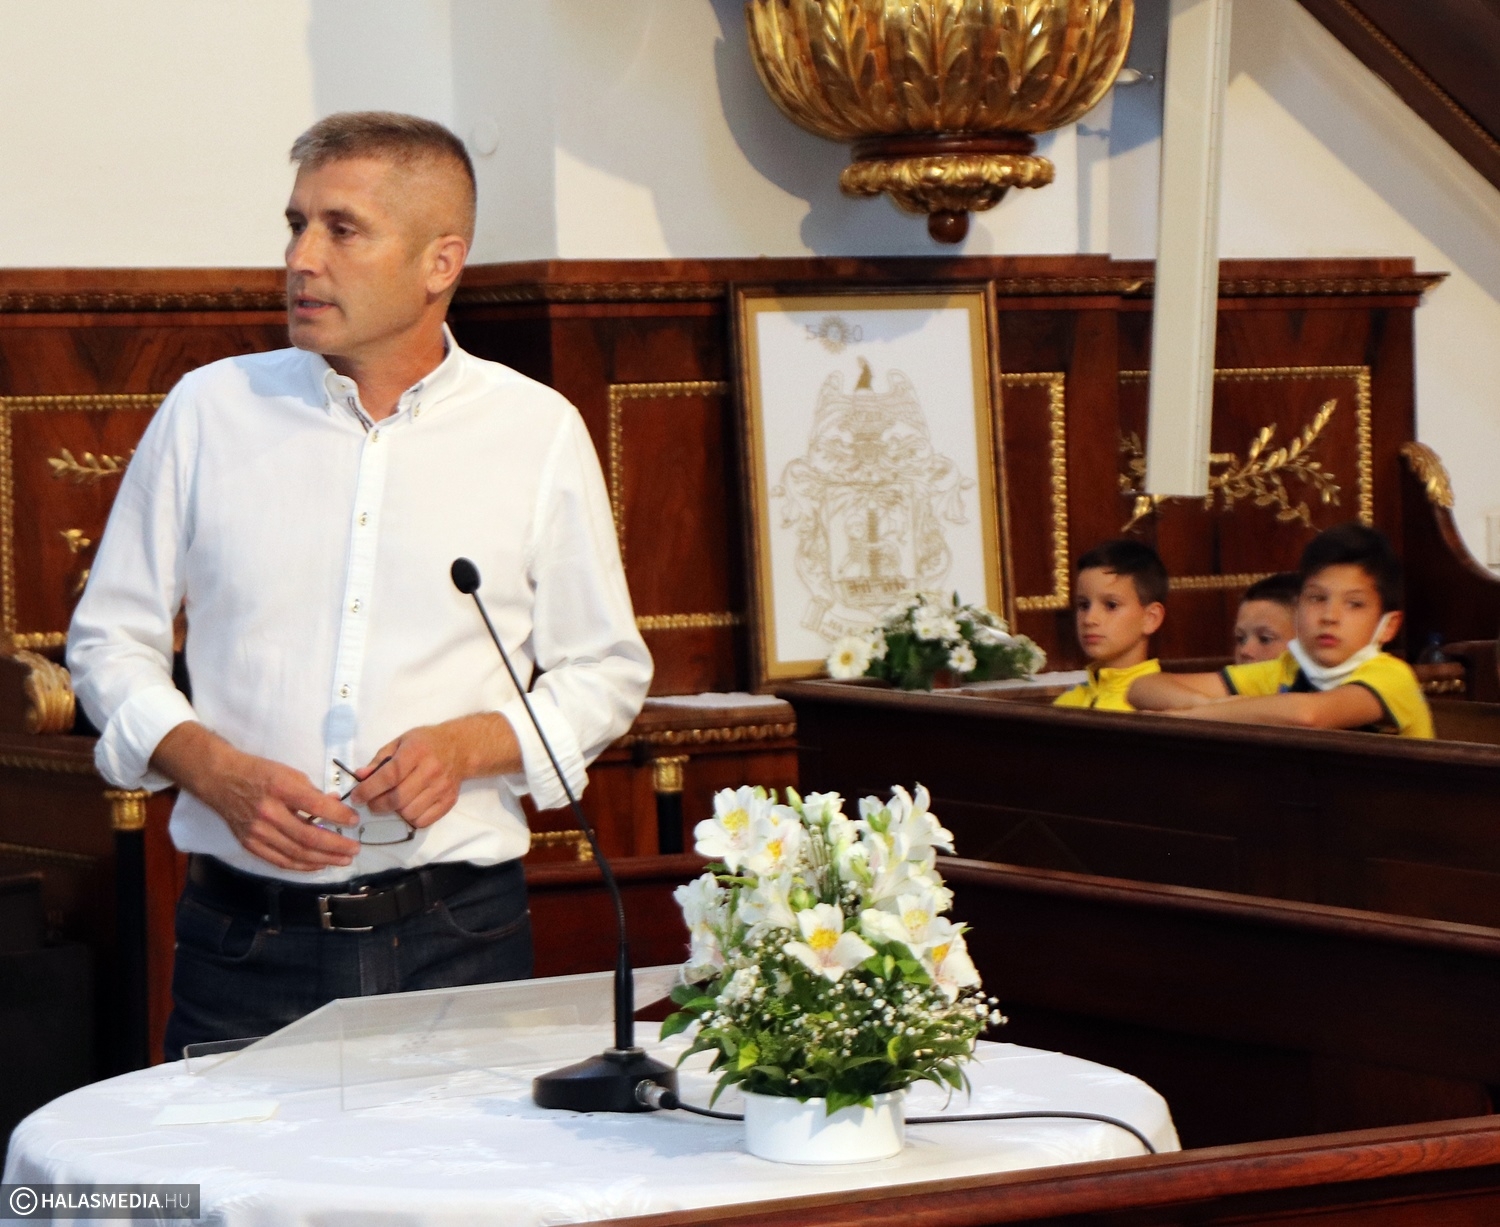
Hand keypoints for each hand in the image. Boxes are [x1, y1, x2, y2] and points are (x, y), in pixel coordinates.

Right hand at [152, 723, 359, 871]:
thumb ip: (312, 792)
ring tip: (343, 859)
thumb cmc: (259, 773)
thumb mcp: (289, 773)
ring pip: (296, 853)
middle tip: (355, 849)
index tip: (355, 820)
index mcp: (280, 789)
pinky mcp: (249, 844)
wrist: (220, 779)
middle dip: (335, 846)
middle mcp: (268, 812)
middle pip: (307, 836)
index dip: (339, 816)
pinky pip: (280, 860)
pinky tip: (319, 864)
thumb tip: (337, 807)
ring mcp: (257, 831)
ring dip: (324, 859)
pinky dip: (302, 865)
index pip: (316, 806)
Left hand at [349, 714, 520, 827]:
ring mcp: (442, 788)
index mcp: (416, 752)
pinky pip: (423, 821)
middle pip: (398, 798)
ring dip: (395, 812)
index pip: (389, 776)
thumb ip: (379, 760)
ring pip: (409, 813)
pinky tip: (409, 807)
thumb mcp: (400, 743)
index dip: (369, 789)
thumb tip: (360, 776)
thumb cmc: (426, 743)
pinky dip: (411, 818)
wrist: (461, 748)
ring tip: (393, 802)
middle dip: (378, 805)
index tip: (356, 797)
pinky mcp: (449, 801)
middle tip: (372, 803)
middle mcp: (431, 770)